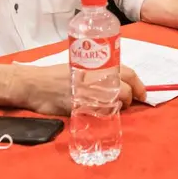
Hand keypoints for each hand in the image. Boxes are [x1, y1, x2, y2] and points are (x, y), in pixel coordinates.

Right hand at [20, 63, 146, 115]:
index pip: (127, 72)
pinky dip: (105, 114)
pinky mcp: (80, 106)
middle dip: (132, 97)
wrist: (35, 85)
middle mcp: (95, 78)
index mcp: (97, 65)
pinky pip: (100, 112)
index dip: (138, 84)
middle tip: (130, 101)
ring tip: (116, 107)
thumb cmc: (56, 74)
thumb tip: (118, 81)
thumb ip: (98, 72)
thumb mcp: (80, 66)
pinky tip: (102, 112)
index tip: (142, 92)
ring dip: (120, 106)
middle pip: (125, 89)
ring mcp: (88, 93)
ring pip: (115, 102)